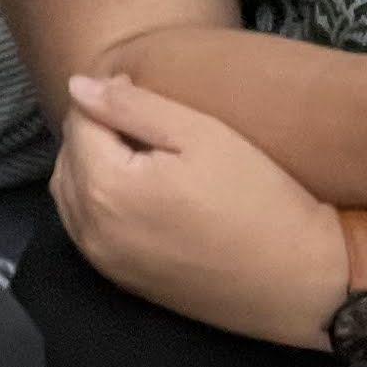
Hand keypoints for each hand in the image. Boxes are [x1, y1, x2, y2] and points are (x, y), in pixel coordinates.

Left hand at [55, 72, 352, 346]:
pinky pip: (86, 229)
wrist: (298, 279)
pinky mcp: (120, 281)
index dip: (108, 97)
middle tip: (146, 123)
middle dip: (95, 133)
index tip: (145, 92)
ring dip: (92, 167)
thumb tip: (76, 85)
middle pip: (69, 160)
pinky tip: (140, 192)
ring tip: (142, 153)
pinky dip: (98, 202)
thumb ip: (132, 106)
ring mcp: (103, 261)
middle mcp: (90, 230)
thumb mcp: (201, 134)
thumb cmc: (257, 197)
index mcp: (104, 187)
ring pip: (70, 196)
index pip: (79, 123)